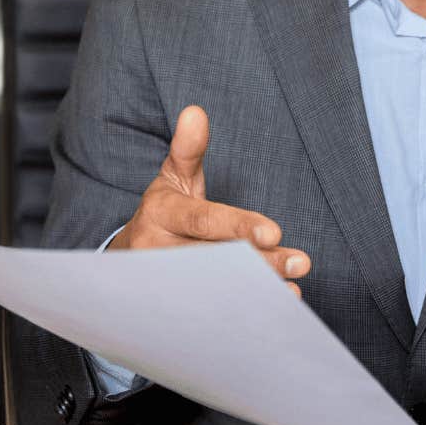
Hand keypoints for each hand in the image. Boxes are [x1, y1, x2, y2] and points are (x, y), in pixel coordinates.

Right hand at [109, 105, 311, 293]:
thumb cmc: (165, 214)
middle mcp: (157, 252)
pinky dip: (242, 311)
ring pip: (215, 291)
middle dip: (260, 262)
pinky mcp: (172, 310)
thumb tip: (196, 111)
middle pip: (214, 260)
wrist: (127, 266)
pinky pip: (210, 313)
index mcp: (161, 213)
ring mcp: (164, 286)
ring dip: (256, 290)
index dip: (238, 226)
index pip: (203, 220)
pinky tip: (272, 305)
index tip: (274, 233)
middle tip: (298, 262)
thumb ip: (188, 150)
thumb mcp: (172, 179)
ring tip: (291, 289)